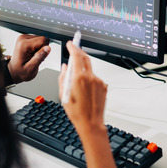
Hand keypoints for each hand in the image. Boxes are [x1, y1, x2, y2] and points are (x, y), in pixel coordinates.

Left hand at [8, 35, 50, 83]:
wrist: (14, 70)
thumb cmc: (20, 71)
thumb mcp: (31, 68)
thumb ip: (40, 57)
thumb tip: (48, 48)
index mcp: (23, 44)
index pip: (43, 40)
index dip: (44, 50)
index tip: (38, 56)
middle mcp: (22, 39)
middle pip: (42, 38)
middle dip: (41, 49)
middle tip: (35, 58)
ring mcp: (23, 38)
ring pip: (40, 39)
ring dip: (39, 49)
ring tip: (32, 56)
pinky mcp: (25, 38)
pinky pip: (37, 40)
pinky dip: (36, 47)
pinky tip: (31, 53)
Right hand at [58, 42, 115, 167]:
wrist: (91, 123)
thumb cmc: (76, 112)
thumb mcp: (63, 94)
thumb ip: (63, 77)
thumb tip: (64, 67)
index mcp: (79, 78)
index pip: (76, 56)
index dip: (73, 47)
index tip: (71, 44)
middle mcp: (91, 77)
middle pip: (86, 58)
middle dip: (79, 53)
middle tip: (74, 51)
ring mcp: (99, 81)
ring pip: (90, 69)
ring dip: (83, 70)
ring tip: (77, 83)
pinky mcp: (104, 86)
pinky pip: (95, 78)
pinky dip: (89, 80)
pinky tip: (85, 91)